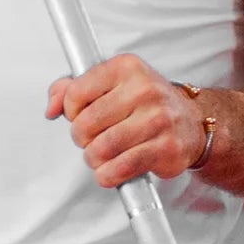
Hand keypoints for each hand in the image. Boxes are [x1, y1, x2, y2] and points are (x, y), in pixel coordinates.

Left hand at [47, 54, 211, 188]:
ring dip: (94, 159)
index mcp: (126, 68)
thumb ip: (72, 89)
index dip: (71, 112)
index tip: (82, 116)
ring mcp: (158, 119)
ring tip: (103, 155)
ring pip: (100, 149)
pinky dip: (108, 175)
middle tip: (94, 139)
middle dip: (82, 139)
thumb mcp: (109, 85)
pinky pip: (120, 168)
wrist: (192, 122)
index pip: (75, 94)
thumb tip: (52, 107)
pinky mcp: (166, 148)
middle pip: (85, 125)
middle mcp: (144, 90)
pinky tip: (112, 170)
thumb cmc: (146, 104)